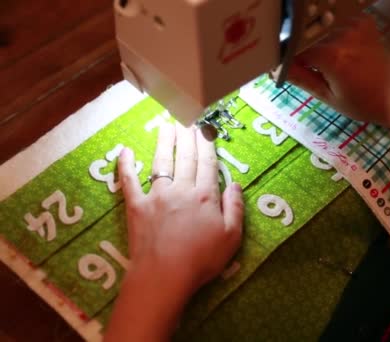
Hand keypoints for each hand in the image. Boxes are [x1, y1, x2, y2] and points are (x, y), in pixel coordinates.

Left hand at [105, 123, 243, 340]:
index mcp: (205, 196)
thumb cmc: (201, 260)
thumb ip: (235, 208)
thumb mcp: (231, 237)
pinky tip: (124, 151)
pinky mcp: (136, 206)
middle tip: (186, 120)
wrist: (164, 276)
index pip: (208, 164)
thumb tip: (235, 184)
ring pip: (162, 163)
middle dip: (187, 138)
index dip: (208, 145)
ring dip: (164, 143)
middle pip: (186, 158)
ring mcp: (157, 196)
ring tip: (166, 126)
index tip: (206, 130)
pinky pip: (129, 181)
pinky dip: (126, 165)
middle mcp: (181, 189)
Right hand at [287, 14, 389, 124]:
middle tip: (303, 68)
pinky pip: (337, 22)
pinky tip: (341, 49)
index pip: (294, 50)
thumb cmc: (362, 103)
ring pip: (320, 29)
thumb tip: (274, 68)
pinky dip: (333, 33)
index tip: (280, 69)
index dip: (285, 60)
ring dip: (316, 41)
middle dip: (299, 50)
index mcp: (332, 57)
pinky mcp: (364, 22)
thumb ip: (301, 78)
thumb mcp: (327, 96)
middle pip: (306, 37)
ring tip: (327, 62)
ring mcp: (355, 25)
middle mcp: (342, 36)